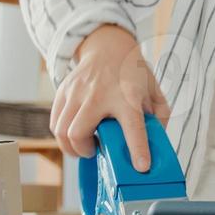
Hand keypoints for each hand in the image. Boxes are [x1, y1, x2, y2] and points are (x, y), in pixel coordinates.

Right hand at [50, 25, 169, 170]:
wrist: (108, 47)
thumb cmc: (133, 74)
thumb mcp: (154, 92)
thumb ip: (159, 118)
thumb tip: (157, 144)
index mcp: (127, 97)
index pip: (133, 127)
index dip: (137, 149)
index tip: (141, 167)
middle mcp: (99, 95)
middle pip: (78, 133)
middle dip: (85, 151)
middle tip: (96, 151)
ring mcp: (77, 93)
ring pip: (62, 131)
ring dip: (72, 147)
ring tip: (85, 145)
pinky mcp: (63, 92)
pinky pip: (55, 123)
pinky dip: (62, 135)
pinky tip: (76, 132)